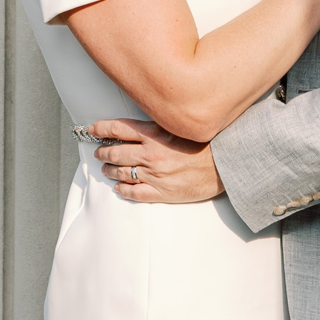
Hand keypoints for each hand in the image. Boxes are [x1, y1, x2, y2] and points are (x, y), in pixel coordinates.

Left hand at [88, 120, 223, 203]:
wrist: (226, 165)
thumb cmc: (207, 144)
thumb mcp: (180, 126)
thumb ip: (158, 125)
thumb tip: (137, 125)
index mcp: (154, 134)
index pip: (118, 128)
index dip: (101, 129)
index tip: (92, 130)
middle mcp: (150, 154)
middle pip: (115, 152)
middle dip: (103, 152)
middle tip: (98, 152)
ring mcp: (154, 175)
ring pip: (121, 173)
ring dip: (110, 170)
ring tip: (106, 169)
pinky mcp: (162, 192)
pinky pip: (134, 193)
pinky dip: (122, 191)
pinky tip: (119, 189)